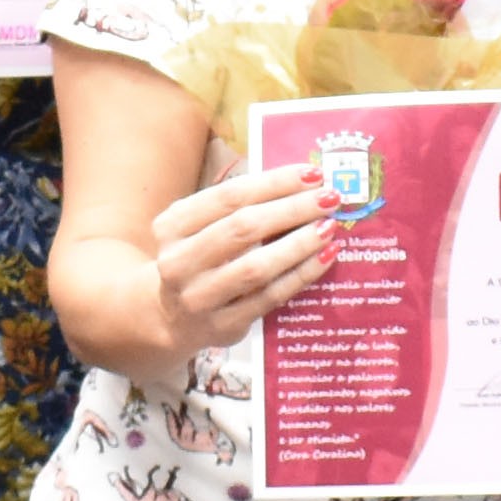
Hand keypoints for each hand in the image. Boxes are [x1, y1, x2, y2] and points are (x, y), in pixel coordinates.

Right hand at [141, 164, 343, 354]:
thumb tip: (299, 184)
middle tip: (328, 198)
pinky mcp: (223, 326)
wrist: (171, 318)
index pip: (229, 197)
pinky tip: (323, 257)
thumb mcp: (195, 227)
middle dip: (292, 209)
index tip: (311, 174)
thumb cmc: (195, 260)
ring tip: (328, 227)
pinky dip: (301, 275)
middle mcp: (178, 262)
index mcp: (171, 227)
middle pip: (243, 228)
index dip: (274, 183)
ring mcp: (199, 298)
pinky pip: (270, 297)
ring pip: (257, 266)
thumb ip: (234, 207)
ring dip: (299, 244)